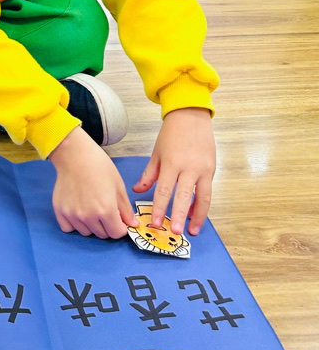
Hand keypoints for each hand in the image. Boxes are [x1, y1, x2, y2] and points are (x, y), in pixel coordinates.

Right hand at [50, 126, 138, 238]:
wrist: (75, 155)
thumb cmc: (99, 166)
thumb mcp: (118, 186)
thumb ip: (126, 209)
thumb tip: (133, 224)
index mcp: (106, 210)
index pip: (117, 233)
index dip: (120, 227)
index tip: (118, 218)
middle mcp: (88, 216)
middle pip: (102, 234)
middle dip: (106, 225)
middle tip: (104, 209)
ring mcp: (72, 215)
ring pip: (86, 232)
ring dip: (91, 225)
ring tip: (90, 207)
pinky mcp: (60, 211)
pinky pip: (68, 228)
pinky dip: (74, 224)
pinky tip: (77, 210)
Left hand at [132, 107, 214, 235]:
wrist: (191, 116)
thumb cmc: (171, 134)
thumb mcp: (156, 153)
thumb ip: (149, 174)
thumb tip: (137, 191)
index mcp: (171, 163)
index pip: (164, 190)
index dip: (159, 207)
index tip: (154, 222)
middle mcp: (188, 167)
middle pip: (184, 196)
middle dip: (179, 216)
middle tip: (175, 233)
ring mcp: (203, 169)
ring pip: (202, 197)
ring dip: (198, 216)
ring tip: (191, 231)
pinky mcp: (212, 169)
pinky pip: (207, 191)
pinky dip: (202, 205)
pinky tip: (195, 215)